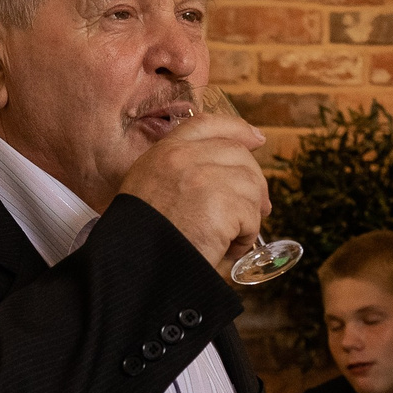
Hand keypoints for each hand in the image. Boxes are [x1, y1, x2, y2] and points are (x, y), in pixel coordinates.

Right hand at [116, 112, 268, 269]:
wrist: (134, 267)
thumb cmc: (142, 237)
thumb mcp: (148, 188)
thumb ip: (179, 171)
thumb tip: (226, 169)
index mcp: (164, 153)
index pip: (207, 125)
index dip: (236, 130)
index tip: (256, 139)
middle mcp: (183, 158)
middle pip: (238, 156)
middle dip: (254, 182)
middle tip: (258, 209)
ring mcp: (204, 179)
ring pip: (251, 186)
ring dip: (249, 215)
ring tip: (230, 238)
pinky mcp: (222, 205)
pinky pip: (251, 217)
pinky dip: (246, 237)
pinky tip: (228, 249)